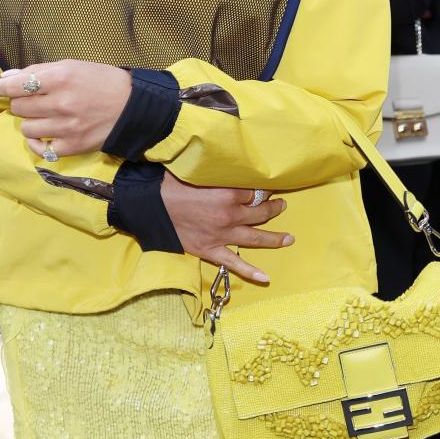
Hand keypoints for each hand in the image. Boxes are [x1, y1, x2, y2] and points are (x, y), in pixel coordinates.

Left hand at [0, 60, 131, 157]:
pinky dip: (38, 143)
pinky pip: (41, 149)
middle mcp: (61, 103)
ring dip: (30, 121)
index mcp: (60, 78)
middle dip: (20, 102)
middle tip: (32, 99)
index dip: (0, 87)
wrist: (134, 106)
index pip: (16, 85)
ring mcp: (66, 128)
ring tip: (43, 116)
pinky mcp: (73, 146)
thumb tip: (7, 77)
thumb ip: (38, 71)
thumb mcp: (72, 66)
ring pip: (26, 128)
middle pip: (19, 107)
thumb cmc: (102, 80)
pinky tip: (44, 135)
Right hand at [161, 171, 293, 285]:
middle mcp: (230, 215)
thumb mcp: (197, 170)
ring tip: (288, 238)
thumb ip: (217, 169)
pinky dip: (250, 272)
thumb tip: (226, 160)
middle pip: (261, 213)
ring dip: (274, 238)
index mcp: (228, 193)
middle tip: (281, 205)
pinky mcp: (210, 250)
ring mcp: (222, 235)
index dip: (264, 189)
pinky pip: (234, 264)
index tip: (269, 186)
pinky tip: (265, 278)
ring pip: (256, 238)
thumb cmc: (170, 185)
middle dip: (274, 208)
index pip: (256, 191)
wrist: (150, 208)